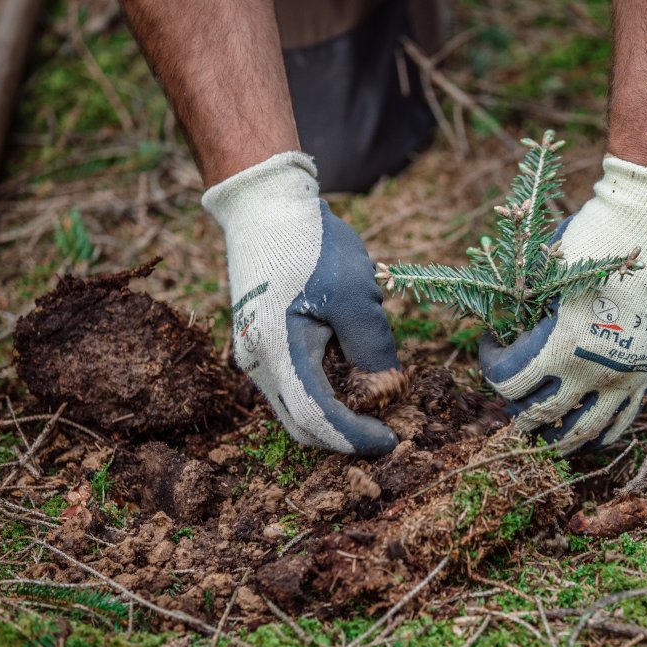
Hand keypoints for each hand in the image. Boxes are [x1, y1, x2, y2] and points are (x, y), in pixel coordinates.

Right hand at [203, 152, 400, 456]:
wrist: (266, 206)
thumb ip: (371, 348)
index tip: (391, 440)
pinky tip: (353, 368)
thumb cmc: (311, 245)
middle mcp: (257, 362)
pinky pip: (294, 381)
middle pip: (302, 424)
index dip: (356, 438)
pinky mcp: (261, 341)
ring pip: (297, 404)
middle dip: (345, 435)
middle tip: (386, 430)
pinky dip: (325, 388)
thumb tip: (386, 387)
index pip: (318, 418)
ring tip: (376, 393)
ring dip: (336, 410)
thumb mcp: (355, 296)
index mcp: (277, 354)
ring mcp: (255, 353)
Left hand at [479, 155, 646, 450]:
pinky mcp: (645, 374)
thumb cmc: (593, 236)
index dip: (489, 366)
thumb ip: (528, 303)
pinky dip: (602, 435)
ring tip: (544, 438)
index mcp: (559, 344)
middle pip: (540, 413)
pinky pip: (622, 420)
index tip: (490, 346)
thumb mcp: (549, 269)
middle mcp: (589, 370)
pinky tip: (589, 439)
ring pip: (582, 430)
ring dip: (557, 439)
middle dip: (518, 412)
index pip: (509, 381)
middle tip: (510, 402)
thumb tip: (509, 321)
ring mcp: (621, 377)